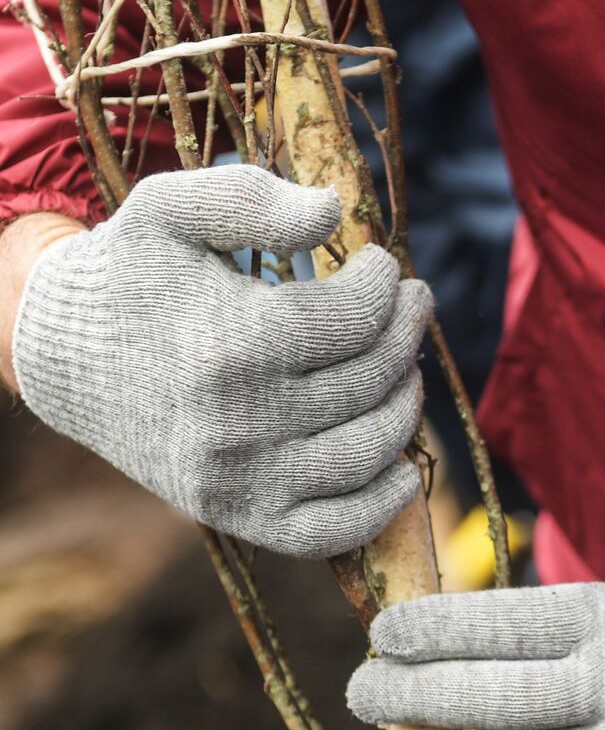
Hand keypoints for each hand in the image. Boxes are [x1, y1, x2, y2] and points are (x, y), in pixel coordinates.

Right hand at [11, 165, 431, 555]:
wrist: (66, 361)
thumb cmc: (132, 276)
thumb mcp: (170, 211)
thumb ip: (250, 199)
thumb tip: (332, 211)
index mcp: (228, 344)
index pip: (352, 319)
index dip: (385, 286)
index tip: (384, 266)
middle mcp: (236, 422)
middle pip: (369, 381)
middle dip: (404, 334)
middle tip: (412, 307)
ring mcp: (240, 479)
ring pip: (369, 451)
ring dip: (405, 405)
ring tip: (404, 369)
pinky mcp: (239, 517)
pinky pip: (335, 530)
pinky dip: (383, 503)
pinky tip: (403, 466)